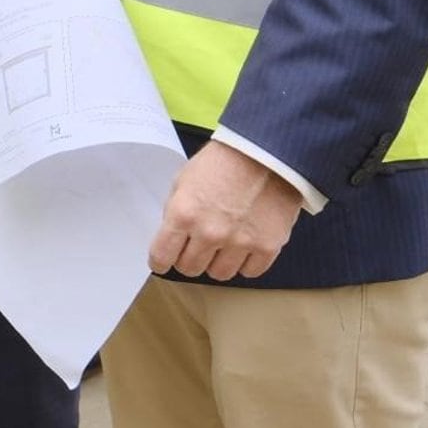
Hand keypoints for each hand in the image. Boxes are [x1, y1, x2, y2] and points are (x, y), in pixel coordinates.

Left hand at [149, 139, 302, 280]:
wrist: (265, 153)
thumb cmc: (221, 162)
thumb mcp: (184, 180)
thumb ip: (175, 211)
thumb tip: (172, 236)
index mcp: (183, 214)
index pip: (162, 256)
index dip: (159, 261)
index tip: (163, 260)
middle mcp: (210, 233)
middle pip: (189, 268)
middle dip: (188, 259)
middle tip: (194, 247)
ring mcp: (240, 243)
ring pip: (219, 274)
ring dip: (216, 262)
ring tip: (221, 245)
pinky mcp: (267, 247)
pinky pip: (250, 272)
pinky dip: (244, 263)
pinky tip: (243, 247)